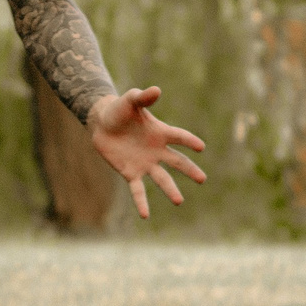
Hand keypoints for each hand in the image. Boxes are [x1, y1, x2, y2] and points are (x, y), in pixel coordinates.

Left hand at [87, 86, 208, 217]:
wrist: (102, 123)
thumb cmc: (119, 110)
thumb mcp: (130, 100)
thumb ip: (143, 97)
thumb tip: (156, 90)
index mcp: (160, 133)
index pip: (179, 137)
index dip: (189, 141)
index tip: (201, 147)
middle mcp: (157, 150)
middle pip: (177, 162)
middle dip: (190, 170)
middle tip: (202, 180)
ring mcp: (145, 163)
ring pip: (162, 179)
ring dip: (170, 190)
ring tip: (179, 201)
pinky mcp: (131, 173)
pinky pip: (138, 190)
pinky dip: (142, 202)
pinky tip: (145, 215)